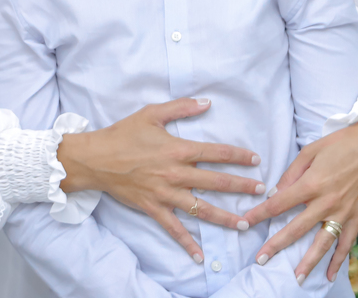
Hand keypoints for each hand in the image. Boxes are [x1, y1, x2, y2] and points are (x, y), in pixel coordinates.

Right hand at [57, 98, 265, 262]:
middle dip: (241, 187)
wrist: (96, 158)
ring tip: (244, 224)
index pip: (216, 153)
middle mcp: (175, 174)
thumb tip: (207, 103)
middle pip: (215, 182)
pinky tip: (200, 255)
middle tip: (261, 191)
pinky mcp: (153, 208)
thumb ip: (181, 108)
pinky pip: (174, 228)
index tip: (255, 160)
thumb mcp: (151, 113)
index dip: (238, 156)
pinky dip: (187, 243)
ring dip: (224, 218)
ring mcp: (165, 194)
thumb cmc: (123, 133)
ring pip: (201, 209)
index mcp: (177, 149)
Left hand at [243, 114, 357, 282]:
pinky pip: (347, 242)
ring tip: (296, 277)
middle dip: (276, 245)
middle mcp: (326, 202)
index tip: (245, 223)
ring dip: (308, 261)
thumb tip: (275, 192)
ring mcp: (343, 212)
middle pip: (296, 228)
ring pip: (322, 242)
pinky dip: (339, 260)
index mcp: (312, 184)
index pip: (279, 204)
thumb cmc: (341, 143)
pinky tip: (330, 275)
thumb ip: (291, 173)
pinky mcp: (357, 215)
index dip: (260, 213)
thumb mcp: (311, 150)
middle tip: (261, 258)